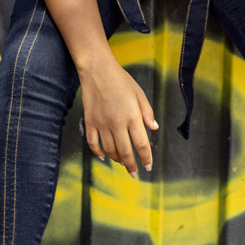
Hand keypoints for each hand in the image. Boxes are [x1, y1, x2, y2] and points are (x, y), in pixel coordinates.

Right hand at [79, 54, 157, 176]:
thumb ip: (147, 112)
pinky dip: (98, 153)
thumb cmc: (121, 80)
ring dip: (117, 160)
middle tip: (135, 173)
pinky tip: (104, 157)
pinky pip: (93, 143)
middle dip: (131, 166)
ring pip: (109, 150)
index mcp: (132, 116)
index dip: (146, 158)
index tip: (148, 167)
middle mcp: (117, 123)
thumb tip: (154, 128)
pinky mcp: (90, 122)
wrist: (97, 70)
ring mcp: (102, 124)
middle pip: (125, 153)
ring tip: (123, 162)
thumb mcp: (139, 94)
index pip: (141, 144)